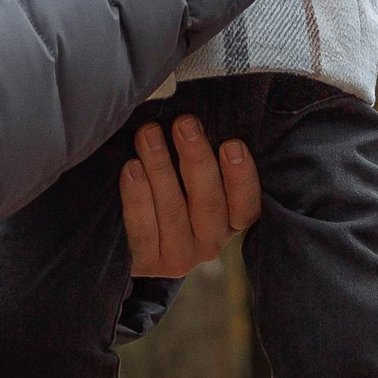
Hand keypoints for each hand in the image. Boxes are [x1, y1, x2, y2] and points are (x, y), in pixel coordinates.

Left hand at [120, 115, 261, 275]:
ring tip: (148, 135)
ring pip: (173, 212)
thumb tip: (197, 115)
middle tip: (184, 124)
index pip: (246, 204)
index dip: (241, 177)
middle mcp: (210, 241)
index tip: (231, 144)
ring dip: (160, 168)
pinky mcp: (147, 262)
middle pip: (209, 203)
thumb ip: (205, 153)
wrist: (133, 240)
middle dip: (196, 159)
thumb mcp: (195, 176)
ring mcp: (179, 256)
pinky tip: (131, 168)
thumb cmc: (173, 189)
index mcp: (231, 220)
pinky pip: (142, 229)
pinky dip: (137, 197)